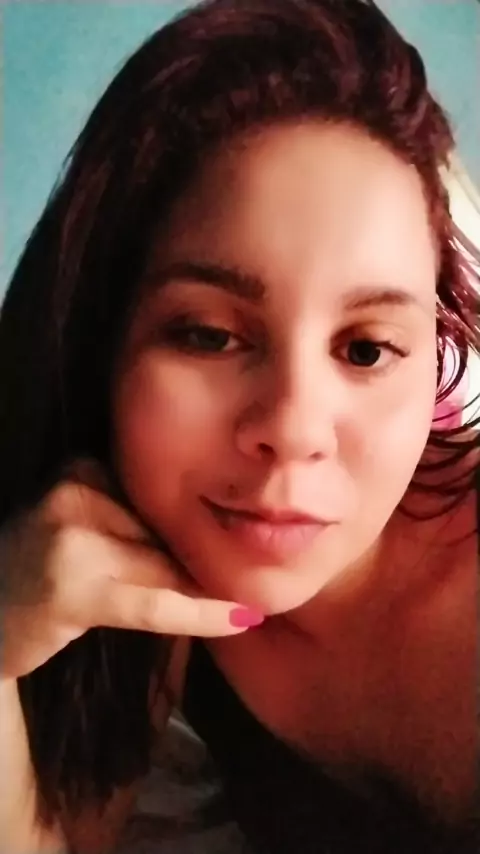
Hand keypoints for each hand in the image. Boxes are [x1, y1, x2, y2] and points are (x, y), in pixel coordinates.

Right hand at [0, 460, 262, 678]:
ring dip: (204, 587)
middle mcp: (75, 490)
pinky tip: (242, 616)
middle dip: (207, 555)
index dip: (207, 522)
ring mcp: (70, 537)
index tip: (257, 534)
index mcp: (84, 468)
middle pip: (167, 528)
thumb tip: (222, 527)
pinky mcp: (72, 589)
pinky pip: (154, 602)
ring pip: (166, 564)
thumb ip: (138, 521)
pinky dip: (202, 613)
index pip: (163, 495)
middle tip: (255, 577)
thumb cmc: (43, 577)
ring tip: (245, 605)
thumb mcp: (88, 528)